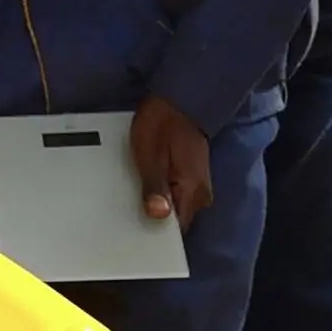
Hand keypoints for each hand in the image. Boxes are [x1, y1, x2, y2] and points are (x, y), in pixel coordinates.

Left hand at [128, 95, 210, 227]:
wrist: (179, 99)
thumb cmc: (162, 124)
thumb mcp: (150, 156)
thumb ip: (155, 188)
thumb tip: (157, 215)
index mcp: (192, 192)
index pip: (175, 230)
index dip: (154, 231)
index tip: (135, 230)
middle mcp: (200, 193)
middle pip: (174, 219)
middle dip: (154, 215)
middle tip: (131, 206)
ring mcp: (197, 184)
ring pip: (174, 204)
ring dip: (156, 200)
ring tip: (137, 190)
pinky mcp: (191, 175)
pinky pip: (174, 192)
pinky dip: (161, 189)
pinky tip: (147, 180)